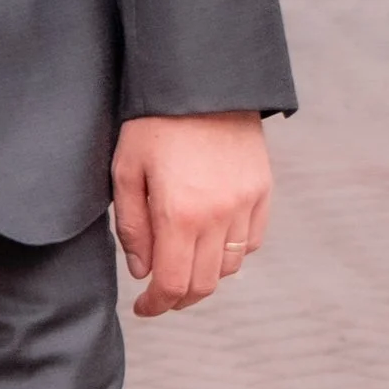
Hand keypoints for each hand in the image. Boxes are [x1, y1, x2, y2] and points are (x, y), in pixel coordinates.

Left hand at [111, 112, 271, 318]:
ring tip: (183, 265)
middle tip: (160, 296)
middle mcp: (218, 216)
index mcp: (178, 214)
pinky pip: (251, 241)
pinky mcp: (262, 191)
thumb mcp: (125, 170)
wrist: (202, 80)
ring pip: (230, 267)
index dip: (157, 305)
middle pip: (205, 284)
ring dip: (206, 276)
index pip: (172, 283)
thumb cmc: (153, 122)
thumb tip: (142, 271)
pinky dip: (231, 253)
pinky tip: (210, 242)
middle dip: (180, 298)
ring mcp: (245, 204)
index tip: (144, 309)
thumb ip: (132, 226)